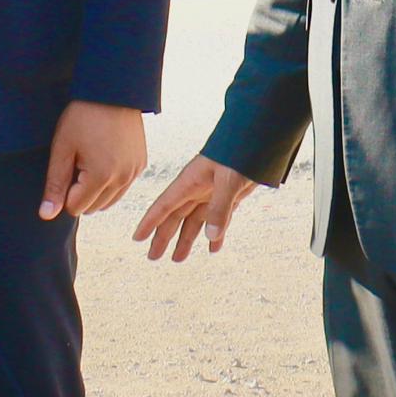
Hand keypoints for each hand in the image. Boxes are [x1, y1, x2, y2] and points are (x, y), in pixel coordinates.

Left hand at [42, 101, 147, 220]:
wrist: (113, 91)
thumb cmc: (82, 116)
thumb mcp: (62, 149)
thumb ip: (55, 184)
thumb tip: (47, 215)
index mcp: (101, 177)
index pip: (75, 208)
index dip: (65, 190)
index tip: (67, 165)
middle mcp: (122, 179)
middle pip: (93, 208)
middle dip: (80, 191)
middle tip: (78, 160)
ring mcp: (134, 172)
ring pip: (109, 200)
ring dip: (96, 189)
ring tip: (90, 157)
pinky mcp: (141, 164)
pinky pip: (122, 187)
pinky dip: (111, 181)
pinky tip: (104, 157)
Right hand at [131, 155, 262, 262]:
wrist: (258, 138)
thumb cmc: (239, 152)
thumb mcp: (229, 179)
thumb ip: (220, 208)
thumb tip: (210, 238)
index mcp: (190, 182)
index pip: (164, 205)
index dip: (150, 222)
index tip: (137, 238)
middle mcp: (197, 189)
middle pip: (175, 217)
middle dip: (163, 237)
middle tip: (153, 257)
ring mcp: (212, 193)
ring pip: (195, 221)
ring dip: (187, 240)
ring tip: (178, 259)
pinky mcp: (229, 196)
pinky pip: (218, 219)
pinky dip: (216, 234)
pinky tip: (214, 249)